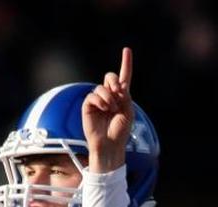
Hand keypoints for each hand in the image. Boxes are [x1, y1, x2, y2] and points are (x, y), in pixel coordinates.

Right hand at [82, 47, 134, 172]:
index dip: (126, 64)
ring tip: (111, 109)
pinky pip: (93, 96)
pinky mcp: (88, 106)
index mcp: (122, 97)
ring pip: (101, 87)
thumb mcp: (128, 111)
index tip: (127, 50)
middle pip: (110, 76)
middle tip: (118, 93)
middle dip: (114, 81)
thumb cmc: (120, 131)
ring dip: (109, 97)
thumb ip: (125, 95)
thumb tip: (116, 84)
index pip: (124, 77)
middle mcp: (109, 96)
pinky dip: (100, 101)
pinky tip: (103, 109)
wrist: (110, 145)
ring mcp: (98, 100)